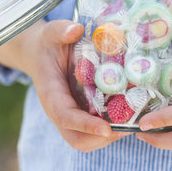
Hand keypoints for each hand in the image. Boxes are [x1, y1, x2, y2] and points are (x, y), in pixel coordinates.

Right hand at [0, 19, 126, 151]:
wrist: (39, 53)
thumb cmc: (48, 44)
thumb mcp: (52, 32)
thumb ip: (61, 30)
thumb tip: (76, 30)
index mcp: (51, 94)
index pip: (66, 117)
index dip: (86, 125)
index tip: (106, 128)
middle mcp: (58, 111)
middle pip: (77, 139)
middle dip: (102, 138)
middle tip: (129, 125)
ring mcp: (69, 116)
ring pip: (86, 140)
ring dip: (109, 137)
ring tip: (132, 123)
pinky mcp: (79, 115)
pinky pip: (92, 133)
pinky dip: (110, 130)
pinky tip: (128, 116)